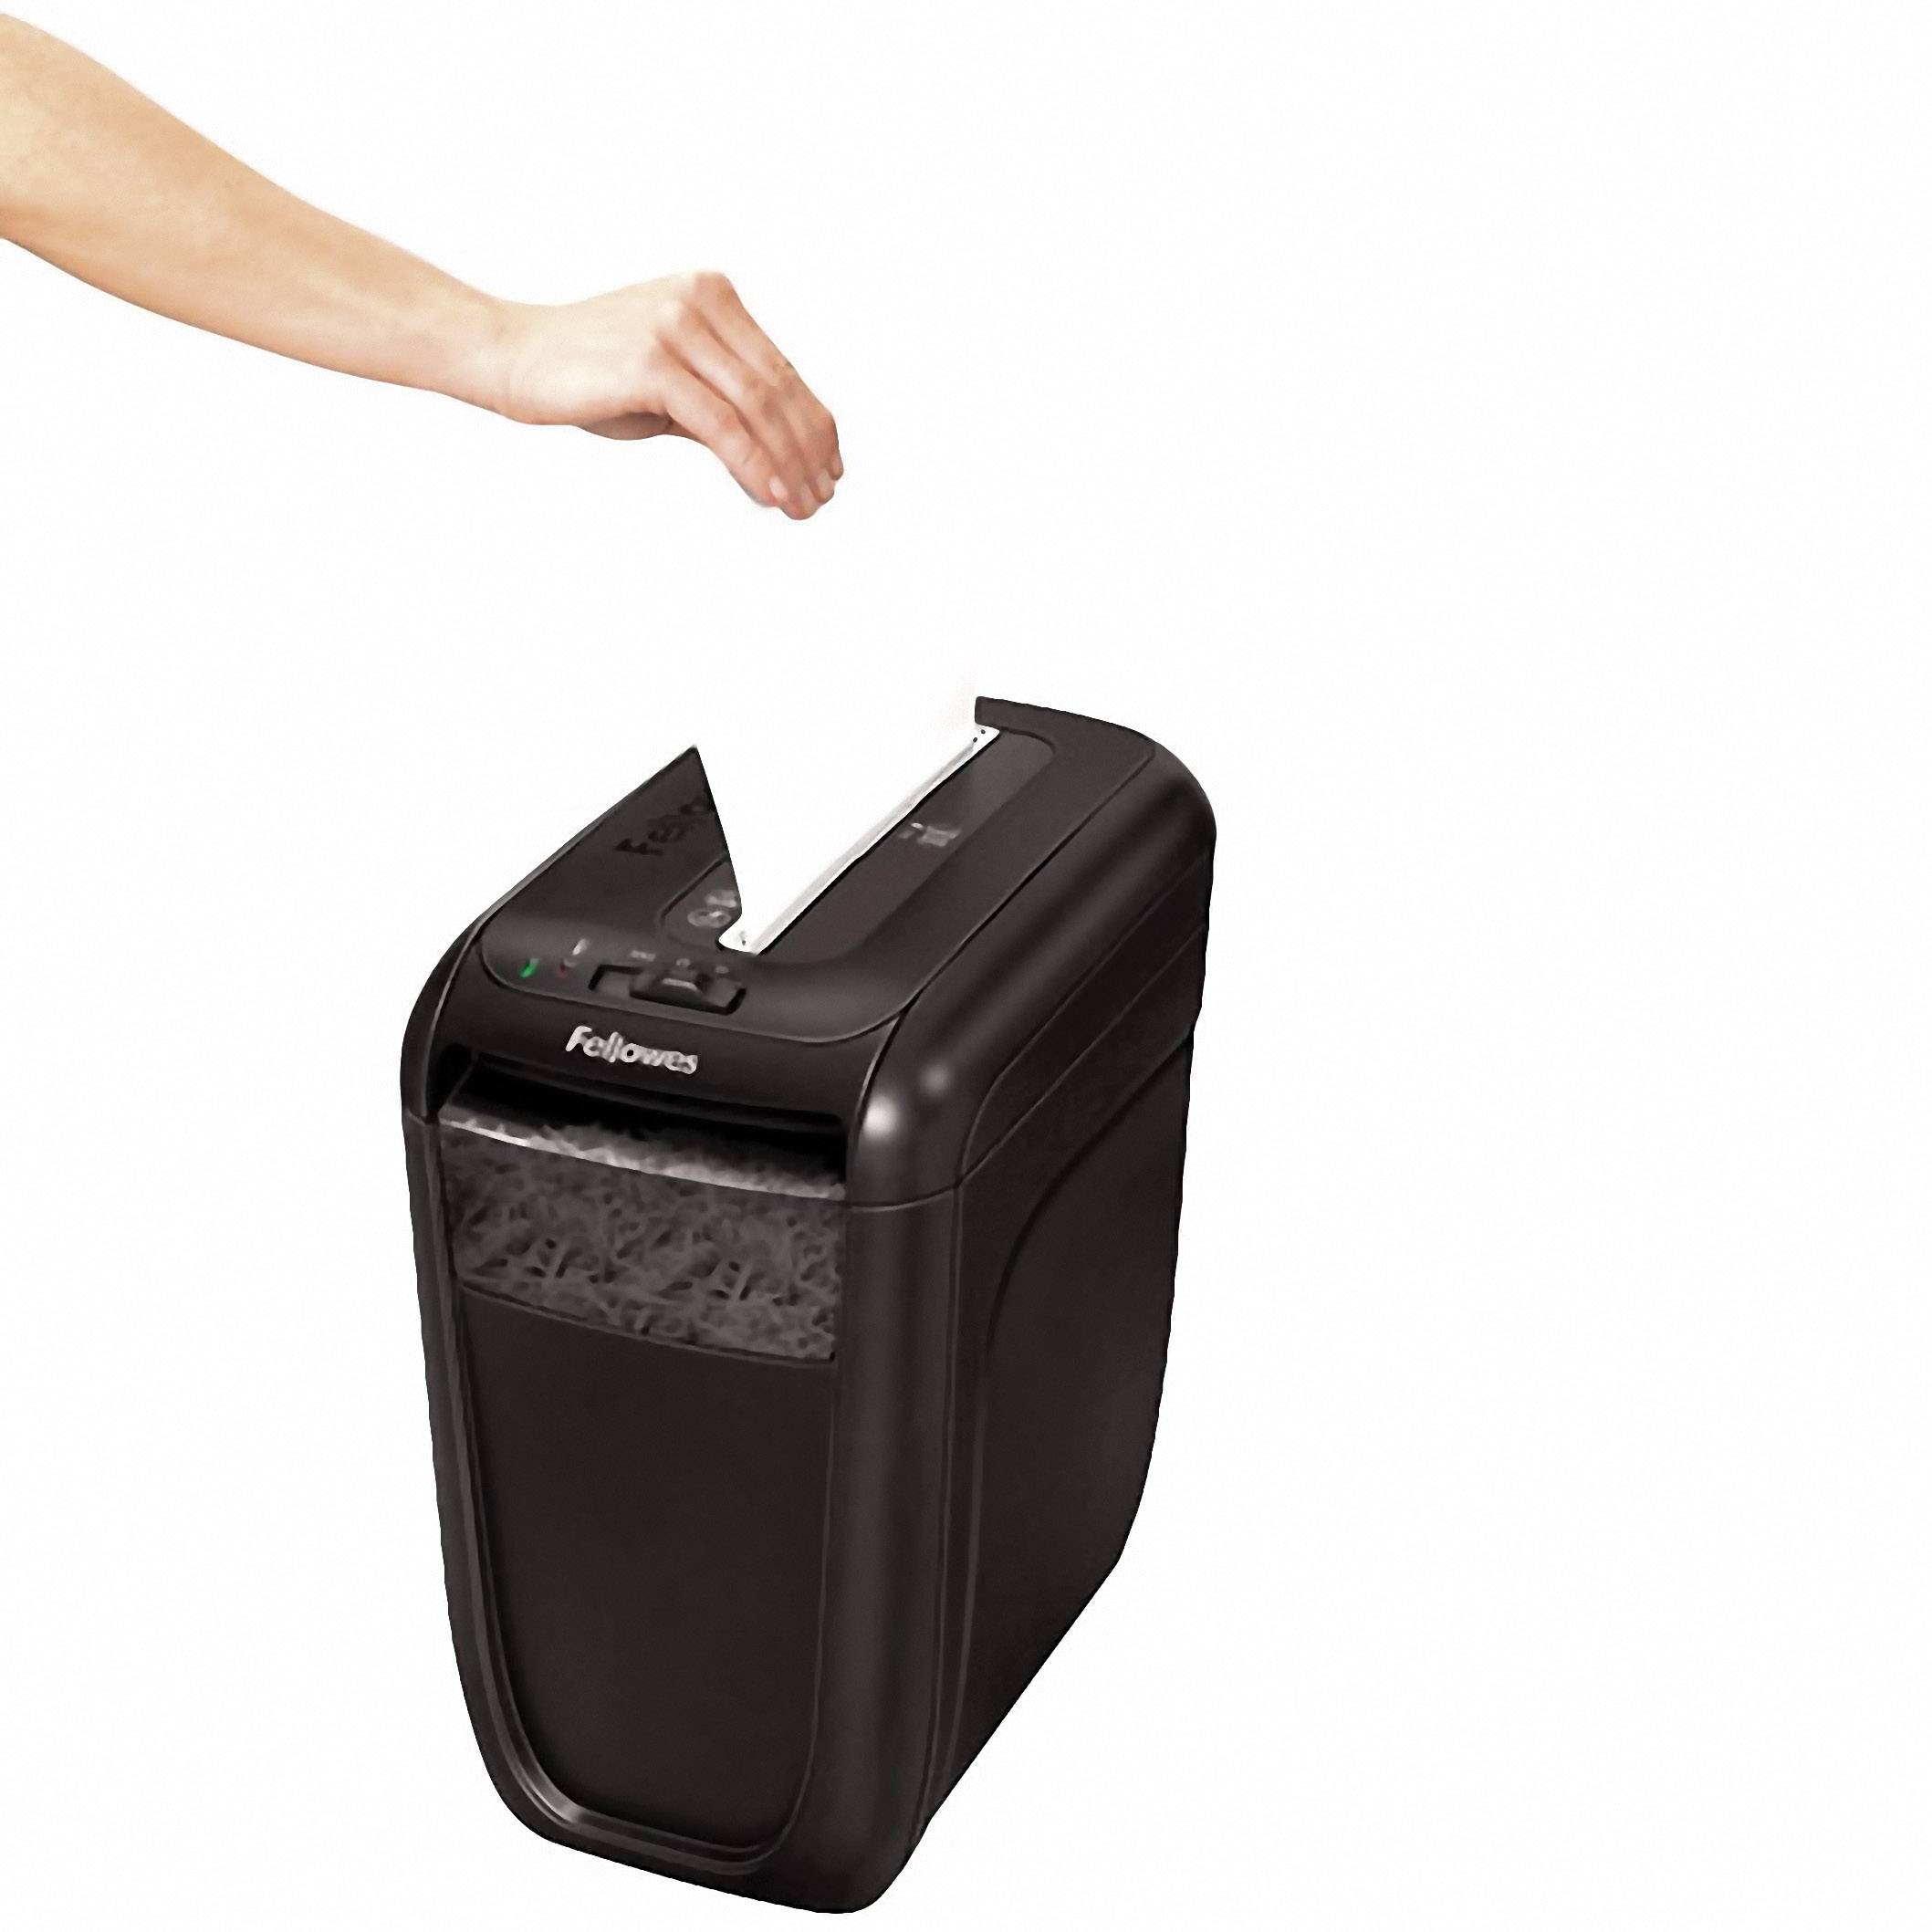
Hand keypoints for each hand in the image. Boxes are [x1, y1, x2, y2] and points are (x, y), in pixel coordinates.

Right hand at [476, 273, 841, 517]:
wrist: (514, 358)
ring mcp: (675, 327)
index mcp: (712, 296)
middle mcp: (700, 301)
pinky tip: (770, 493)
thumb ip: (723, 406)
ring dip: (788, 463)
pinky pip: (720, 423)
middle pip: (778, 387)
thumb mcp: (672, 384)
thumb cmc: (591, 376)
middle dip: (808, 449)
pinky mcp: (652, 361)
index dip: (814, 423)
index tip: (831, 468)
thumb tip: (780, 459)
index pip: (782, 368)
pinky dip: (751, 462)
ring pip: (757, 406)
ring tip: (803, 506)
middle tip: (822, 496)